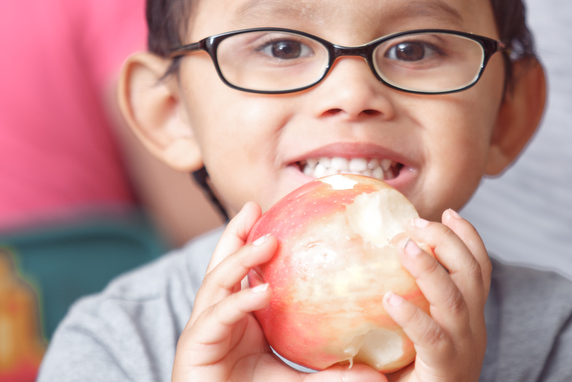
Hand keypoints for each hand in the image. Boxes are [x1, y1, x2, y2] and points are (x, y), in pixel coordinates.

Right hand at [172, 201, 386, 381]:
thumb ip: (329, 377)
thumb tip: (378, 377)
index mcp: (236, 319)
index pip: (242, 273)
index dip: (251, 244)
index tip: (274, 218)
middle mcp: (216, 318)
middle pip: (221, 266)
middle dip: (234, 235)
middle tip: (252, 207)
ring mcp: (203, 329)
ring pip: (216, 283)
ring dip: (240, 259)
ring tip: (267, 241)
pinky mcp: (194, 345)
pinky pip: (218, 317)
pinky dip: (239, 301)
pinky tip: (262, 291)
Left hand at [382, 209, 491, 381]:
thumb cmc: (411, 377)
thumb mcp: (411, 338)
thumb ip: (399, 308)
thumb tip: (361, 268)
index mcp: (469, 319)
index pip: (478, 270)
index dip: (468, 238)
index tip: (448, 212)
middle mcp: (473, 330)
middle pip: (472, 274)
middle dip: (448, 241)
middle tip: (415, 223)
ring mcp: (463, 350)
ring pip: (456, 299)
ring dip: (432, 268)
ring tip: (404, 247)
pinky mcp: (446, 370)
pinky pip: (433, 338)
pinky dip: (414, 316)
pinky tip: (390, 300)